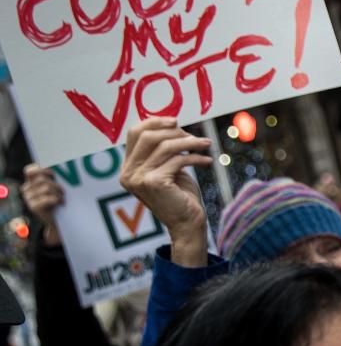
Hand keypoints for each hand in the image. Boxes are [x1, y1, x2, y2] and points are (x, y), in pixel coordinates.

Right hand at [19, 165, 64, 246]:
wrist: (56, 220)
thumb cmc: (56, 200)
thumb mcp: (54, 188)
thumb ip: (51, 178)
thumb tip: (57, 168)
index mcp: (30, 182)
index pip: (29, 170)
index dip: (41, 169)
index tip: (53, 174)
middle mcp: (26, 189)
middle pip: (42, 179)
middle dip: (56, 184)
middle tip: (63, 190)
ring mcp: (28, 198)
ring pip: (47, 188)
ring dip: (58, 193)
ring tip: (62, 198)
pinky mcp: (33, 207)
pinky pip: (48, 198)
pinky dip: (57, 200)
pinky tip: (60, 203)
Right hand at [119, 117, 213, 266]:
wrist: (187, 224)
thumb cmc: (180, 196)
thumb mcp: (168, 169)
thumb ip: (162, 150)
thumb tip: (171, 123)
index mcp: (128, 168)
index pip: (134, 133)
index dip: (155, 122)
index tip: (176, 121)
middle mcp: (128, 173)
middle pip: (148, 136)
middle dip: (176, 132)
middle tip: (196, 137)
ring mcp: (138, 178)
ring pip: (166, 147)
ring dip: (190, 143)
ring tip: (206, 145)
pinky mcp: (154, 182)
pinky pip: (178, 160)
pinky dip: (196, 157)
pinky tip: (208, 161)